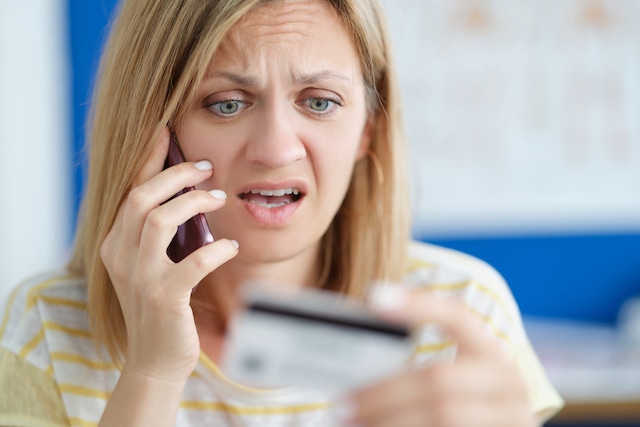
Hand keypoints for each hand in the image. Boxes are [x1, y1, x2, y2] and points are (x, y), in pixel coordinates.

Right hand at [100, 127, 238, 382]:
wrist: (156, 360)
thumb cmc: (162, 307)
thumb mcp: (150, 266)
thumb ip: (159, 235)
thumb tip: (190, 194)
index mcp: (115, 244)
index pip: (129, 191)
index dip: (148, 159)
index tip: (166, 131)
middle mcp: (120, 256)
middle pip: (141, 198)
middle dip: (176, 175)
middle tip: (206, 167)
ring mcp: (140, 278)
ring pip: (160, 220)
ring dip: (193, 203)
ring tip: (220, 197)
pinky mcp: (165, 298)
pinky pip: (193, 262)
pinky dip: (217, 249)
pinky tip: (230, 246)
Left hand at [347, 285, 536, 426]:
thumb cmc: (467, 411)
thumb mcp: (457, 385)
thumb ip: (417, 377)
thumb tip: (355, 372)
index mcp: (491, 354)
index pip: (457, 317)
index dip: (419, 305)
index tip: (374, 296)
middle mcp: (508, 384)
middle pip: (437, 378)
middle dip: (382, 392)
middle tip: (342, 403)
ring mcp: (510, 417)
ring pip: (442, 413)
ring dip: (388, 419)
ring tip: (351, 421)